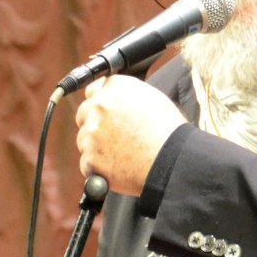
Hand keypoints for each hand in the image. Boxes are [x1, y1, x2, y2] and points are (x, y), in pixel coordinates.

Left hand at [74, 75, 186, 194]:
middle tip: (112, 138)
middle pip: (84, 114)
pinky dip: (98, 168)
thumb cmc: (169, 132)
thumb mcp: (153, 100)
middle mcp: (100, 106)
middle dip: (94, 125)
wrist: (172, 160)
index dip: (99, 103)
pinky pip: (88, 164)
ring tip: (122, 156)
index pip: (94, 90)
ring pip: (84, 140)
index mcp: (116, 88)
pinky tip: (118, 169)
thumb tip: (117, 101)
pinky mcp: (90, 158)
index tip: (104, 114)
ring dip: (96, 147)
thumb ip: (128, 96)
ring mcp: (92, 132)